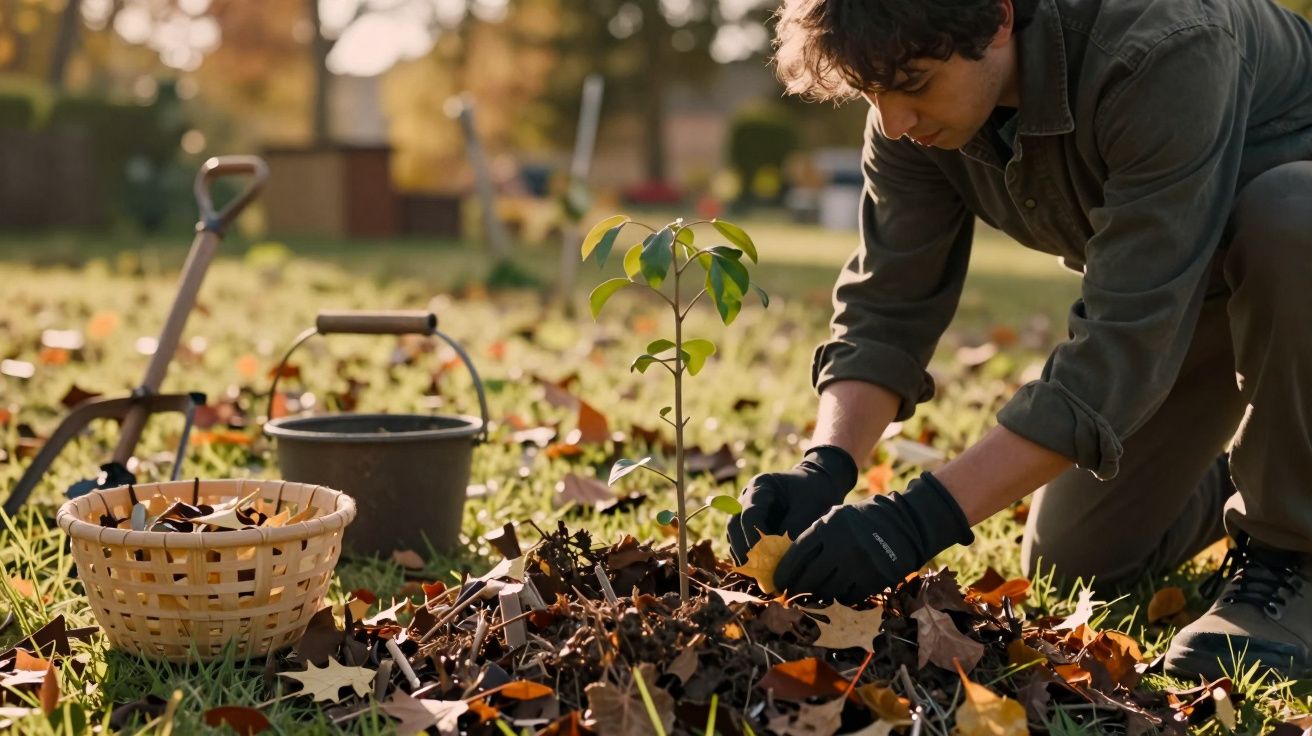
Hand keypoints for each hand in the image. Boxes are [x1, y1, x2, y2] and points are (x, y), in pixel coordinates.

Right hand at [726, 446, 857, 563]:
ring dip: (744, 556)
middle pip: (734, 525)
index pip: (750, 515)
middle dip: (744, 550)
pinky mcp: (748, 526)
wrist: (818, 485)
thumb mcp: (808, 509)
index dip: (756, 538)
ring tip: (759, 575)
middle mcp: (746, 498)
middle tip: (759, 572)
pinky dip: (749, 557)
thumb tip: (779, 559)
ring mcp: (744, 511)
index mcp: (760, 486)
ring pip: (734, 536)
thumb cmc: (814, 494)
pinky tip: (761, 572)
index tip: (768, 558)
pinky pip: (741, 543)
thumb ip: (793, 530)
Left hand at [772, 472, 974, 603]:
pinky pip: (848, 598)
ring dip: (816, 596)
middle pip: (809, 578)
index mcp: (828, 528)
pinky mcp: (873, 581)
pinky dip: (839, 597)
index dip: (784, 572)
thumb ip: (813, 538)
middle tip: (788, 595)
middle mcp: (842, 547)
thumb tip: (788, 565)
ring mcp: (858, 566)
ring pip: (827, 591)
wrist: (904, 524)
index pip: (797, 556)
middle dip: (795, 589)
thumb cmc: (861, 521)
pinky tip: (835, 593)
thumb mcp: (834, 518)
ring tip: (810, 595)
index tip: (777, 582)